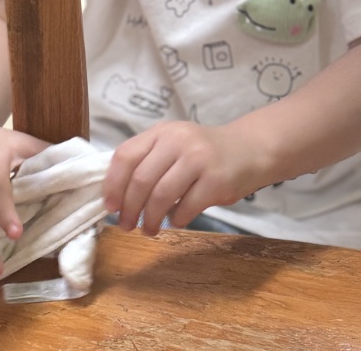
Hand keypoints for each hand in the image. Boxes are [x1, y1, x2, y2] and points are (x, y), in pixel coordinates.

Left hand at [102, 121, 264, 235]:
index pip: (126, 155)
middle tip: (127, 225)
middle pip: (141, 180)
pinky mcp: (216, 181)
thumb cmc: (204, 152)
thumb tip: (116, 195)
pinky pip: (186, 208)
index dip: (113, 184)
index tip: (110, 206)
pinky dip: (176, 220)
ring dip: (151, 219)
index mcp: (162, 132)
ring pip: (161, 196)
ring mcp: (199, 159)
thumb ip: (148, 160)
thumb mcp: (174, 144)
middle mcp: (178, 141)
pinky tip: (176, 220)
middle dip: (130, 208)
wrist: (250, 149)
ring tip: (149, 229)